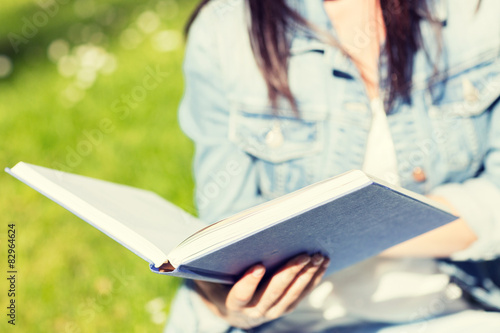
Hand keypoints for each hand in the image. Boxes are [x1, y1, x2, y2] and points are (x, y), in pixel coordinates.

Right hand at [194, 253, 328, 328]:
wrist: (233, 302)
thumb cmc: (222, 273)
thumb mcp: (214, 264)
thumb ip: (217, 248)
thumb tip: (232, 225)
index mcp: (232, 301)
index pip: (240, 294)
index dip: (249, 282)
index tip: (258, 266)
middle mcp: (252, 311)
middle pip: (272, 294)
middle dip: (289, 274)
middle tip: (303, 255)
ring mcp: (271, 311)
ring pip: (291, 296)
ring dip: (306, 276)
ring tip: (317, 256)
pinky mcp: (286, 307)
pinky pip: (302, 295)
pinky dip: (313, 279)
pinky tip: (322, 263)